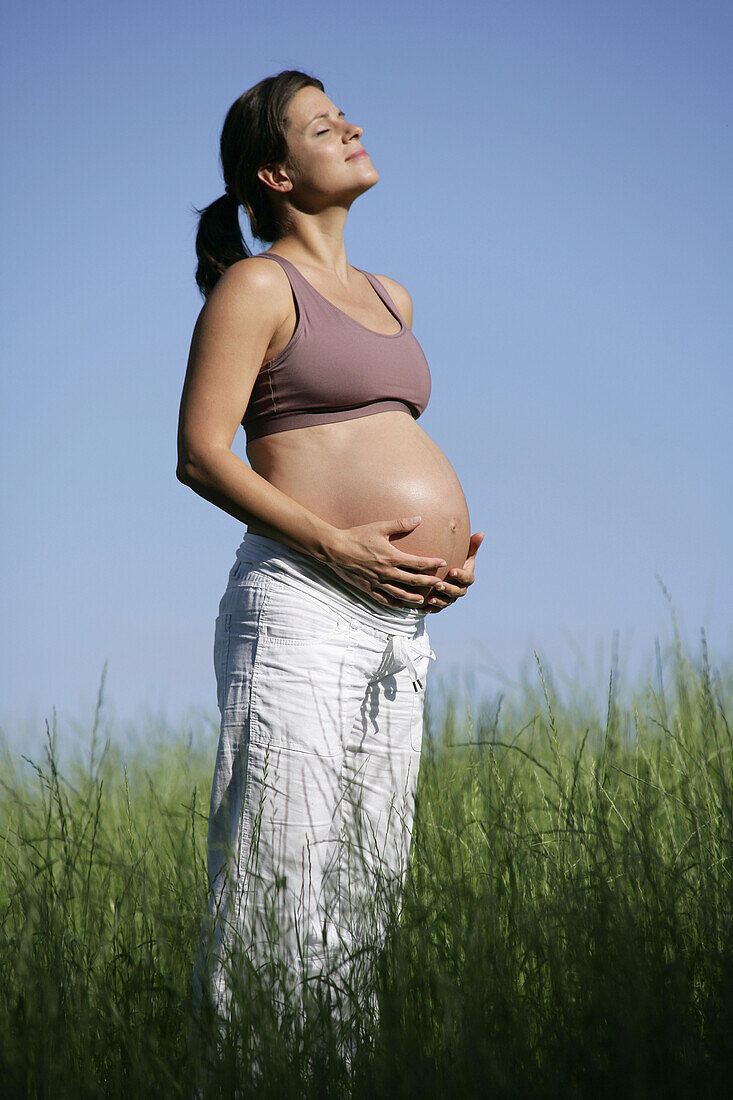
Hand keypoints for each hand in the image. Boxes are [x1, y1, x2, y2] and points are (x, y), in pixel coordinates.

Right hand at [324, 515, 447, 609]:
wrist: (335, 549)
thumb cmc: (357, 536)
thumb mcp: (379, 527)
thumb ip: (400, 524)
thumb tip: (419, 518)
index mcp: (391, 557)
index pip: (417, 563)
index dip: (431, 563)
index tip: (442, 562)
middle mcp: (386, 572)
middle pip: (412, 580)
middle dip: (428, 583)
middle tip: (440, 585)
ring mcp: (377, 582)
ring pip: (399, 593)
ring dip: (413, 597)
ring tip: (423, 600)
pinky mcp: (367, 587)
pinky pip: (383, 599)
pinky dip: (393, 603)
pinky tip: (400, 606)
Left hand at [424, 532, 482, 612]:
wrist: (445, 573)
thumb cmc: (455, 559)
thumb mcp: (463, 552)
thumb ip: (471, 545)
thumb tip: (481, 533)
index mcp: (467, 577)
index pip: (467, 578)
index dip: (461, 575)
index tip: (452, 571)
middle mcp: (461, 589)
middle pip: (458, 592)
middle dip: (448, 589)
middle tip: (438, 585)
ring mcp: (451, 598)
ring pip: (448, 602)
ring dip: (440, 601)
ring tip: (431, 598)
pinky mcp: (442, 604)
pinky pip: (438, 609)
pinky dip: (433, 609)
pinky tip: (425, 608)